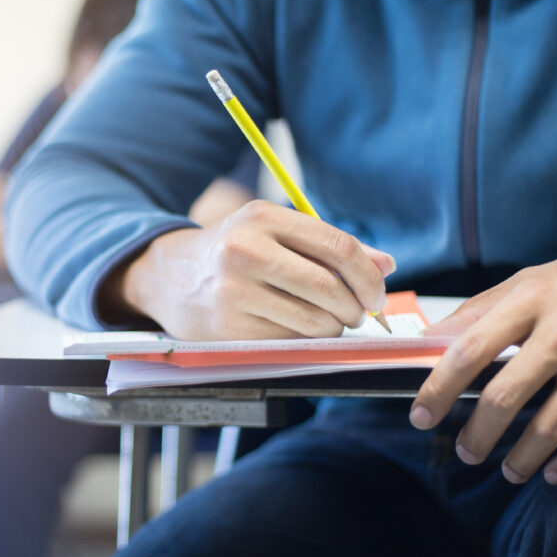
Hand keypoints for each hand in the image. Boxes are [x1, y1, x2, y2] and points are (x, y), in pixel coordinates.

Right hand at [105, 200, 395, 339]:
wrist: (170, 277)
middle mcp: (246, 250)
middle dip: (355, 308)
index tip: (377, 295)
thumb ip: (329, 247)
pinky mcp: (230, 326)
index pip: (338, 247)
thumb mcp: (274, 233)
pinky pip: (290, 340)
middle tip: (356, 314)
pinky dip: (302, 339)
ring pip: (314, 320)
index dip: (368, 277)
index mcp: (263, 216)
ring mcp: (235, 290)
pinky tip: (290, 326)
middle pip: (330, 287)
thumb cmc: (234, 253)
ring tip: (322, 320)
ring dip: (331, 327)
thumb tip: (386, 265)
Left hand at [412, 243, 556, 484]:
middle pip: (505, 396)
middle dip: (478, 434)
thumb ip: (479, 310)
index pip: (469, 351)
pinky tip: (556, 473)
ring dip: (523, 457)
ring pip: (551, 425)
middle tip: (466, 453)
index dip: (439, 389)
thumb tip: (429, 337)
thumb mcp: (530, 281)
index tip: (421, 417)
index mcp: (529, 302)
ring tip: (508, 471)